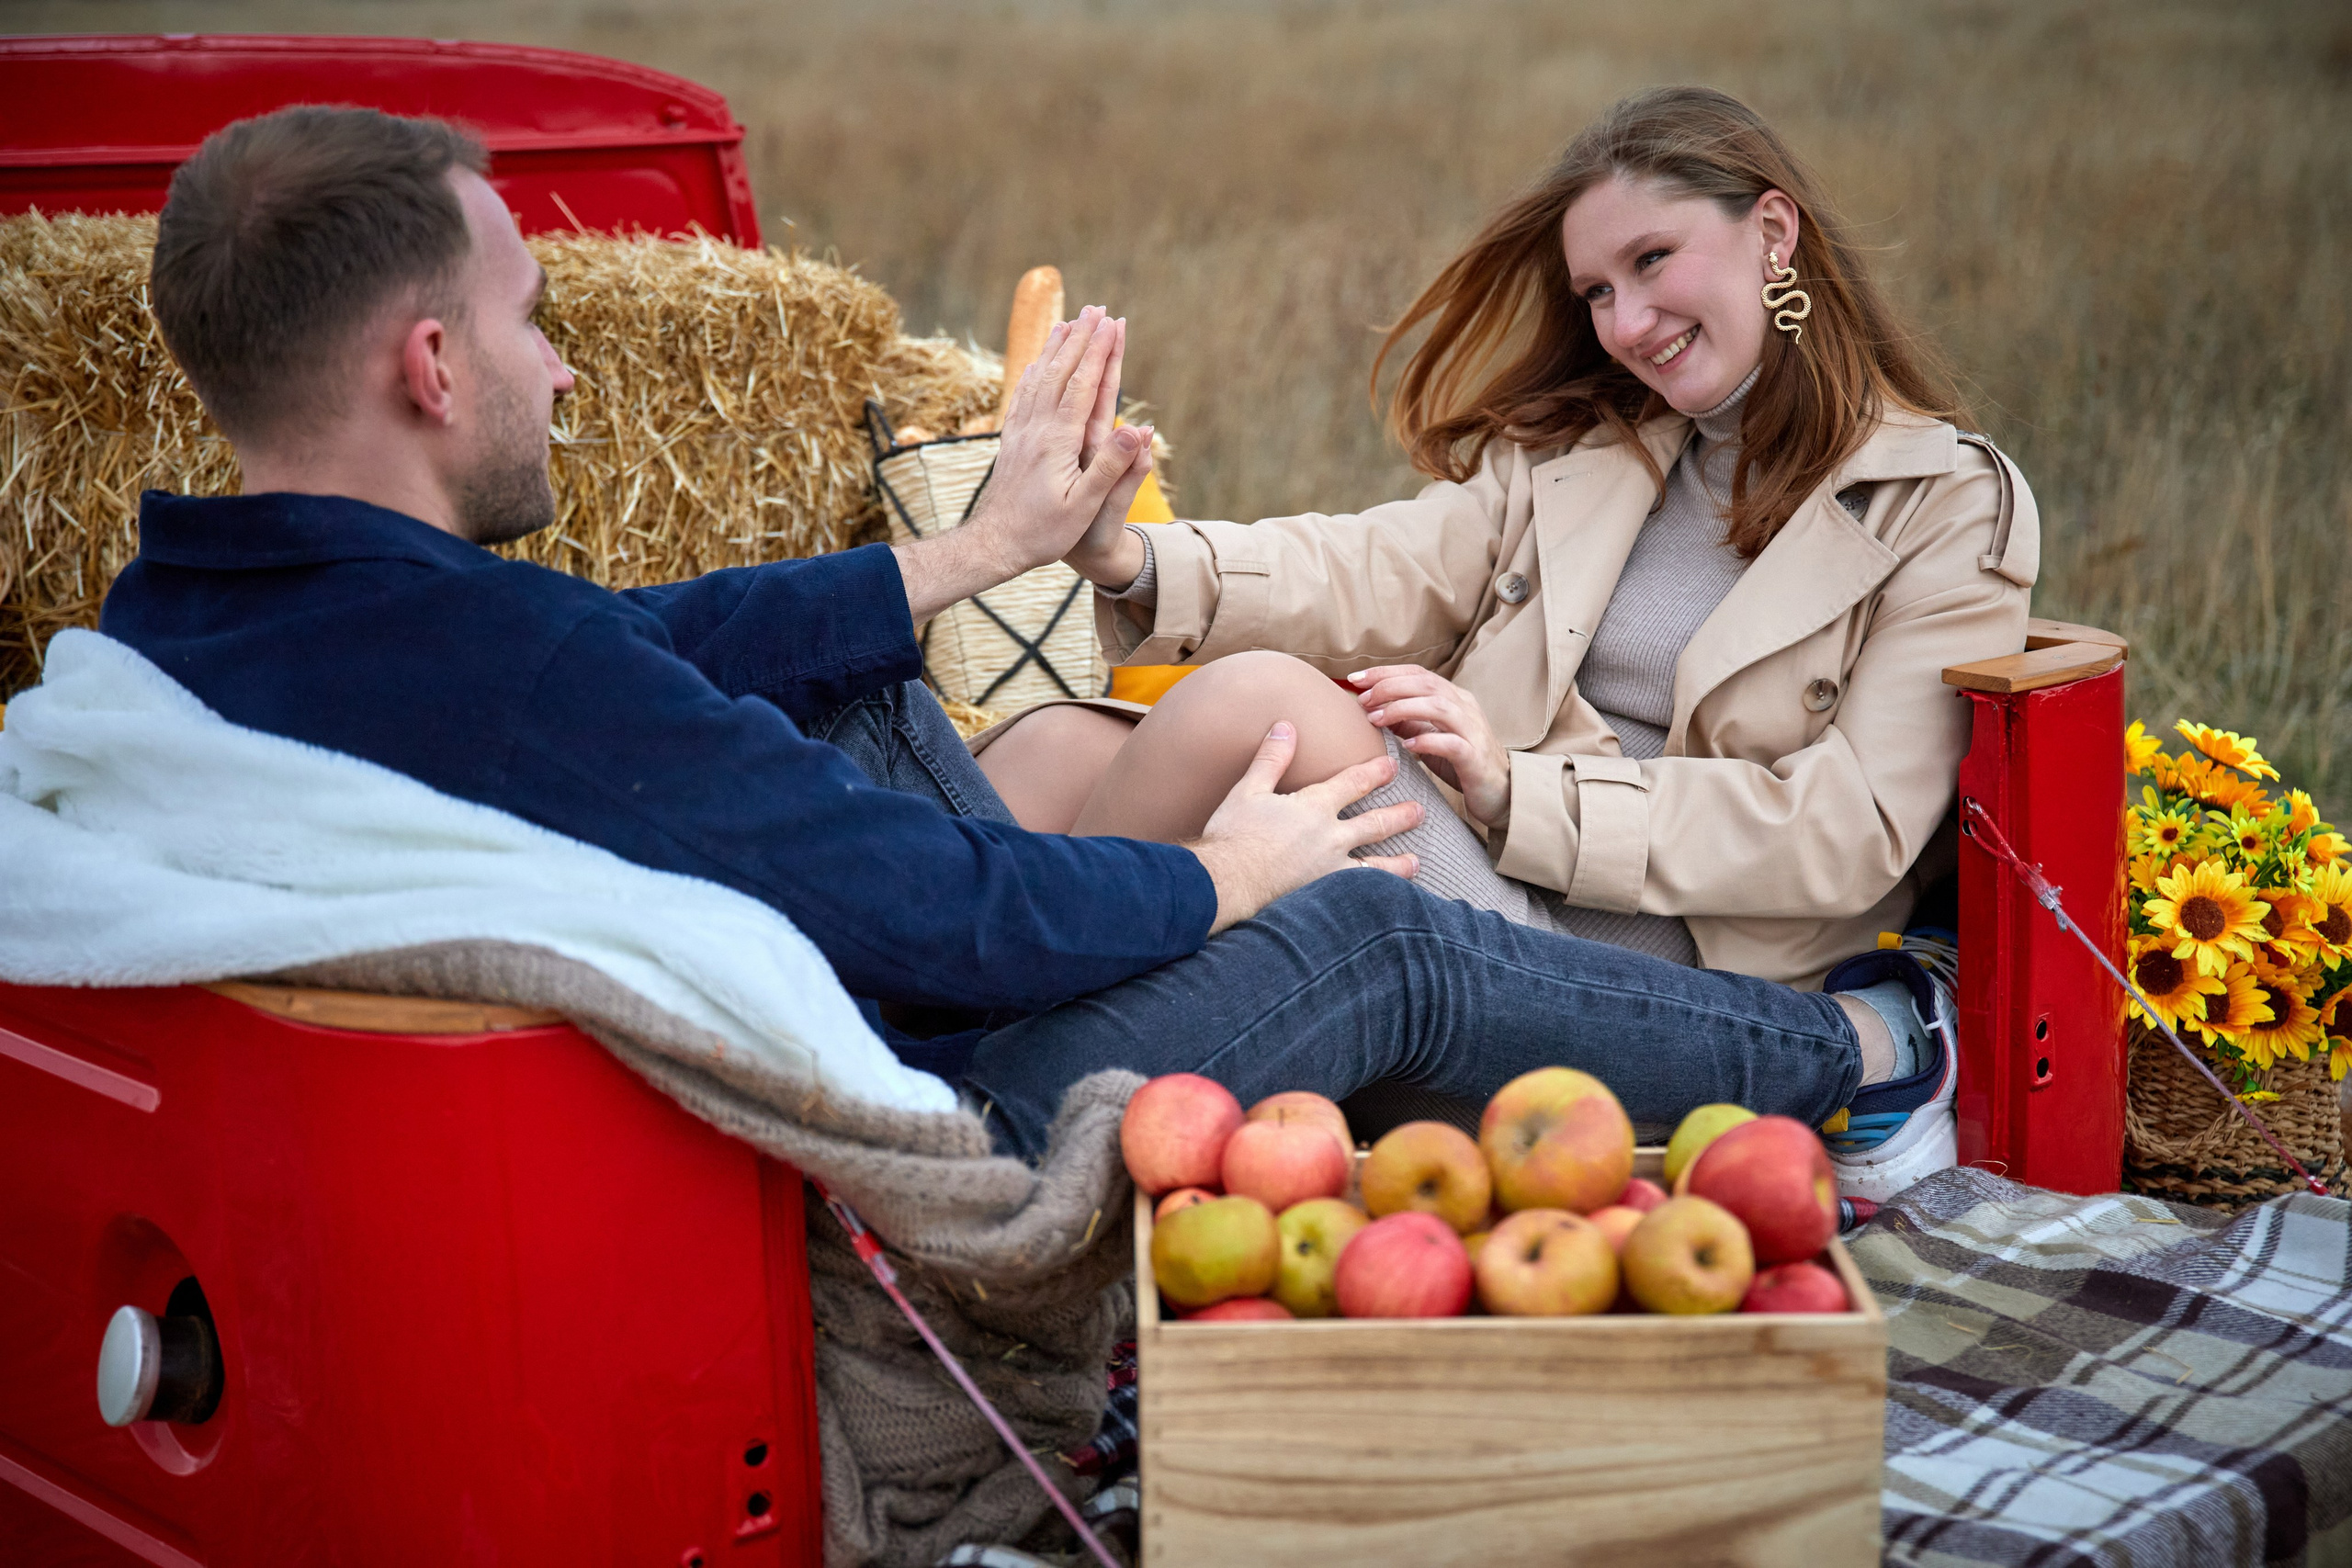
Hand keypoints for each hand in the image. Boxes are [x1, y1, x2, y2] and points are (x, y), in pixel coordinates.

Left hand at [890, 307, 1145, 623]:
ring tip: (1069, 322)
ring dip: (1056, 347)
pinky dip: (1035, 372)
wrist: (994, 544)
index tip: (1114, 323)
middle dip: (1080, 337)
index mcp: (1057, 440)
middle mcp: (1036, 428)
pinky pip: (1023, 395)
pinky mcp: (1011, 441)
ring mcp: (1020, 432)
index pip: (1083, 384)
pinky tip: (1038, 364)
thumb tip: (1136, 428)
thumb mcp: (1084, 506)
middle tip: (1096, 308)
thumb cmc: (1043, 532)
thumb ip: (1110, 466)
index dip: (1100, 351)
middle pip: (1061, 371)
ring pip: (1040, 377)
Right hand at [1186, 723, 1421, 932]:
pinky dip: (1380, 897)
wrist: (1227, 883)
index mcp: (1314, 807)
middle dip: (1400, 815)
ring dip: (1399, 863)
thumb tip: (1285, 726)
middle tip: (1420, 811)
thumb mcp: (1249, 790)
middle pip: (1375, 824)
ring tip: (1416, 861)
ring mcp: (1331, 871)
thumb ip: (1272, 758)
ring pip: (1376, 865)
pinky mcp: (1325, 898)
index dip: (1375, 772)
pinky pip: (1361, 896)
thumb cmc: (1233, 835)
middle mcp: (1330, 838)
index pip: (1354, 783)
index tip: (1392, 766)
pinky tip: (1390, 901)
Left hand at [1346, 666, 1510, 825]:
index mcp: (1454, 698)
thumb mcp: (1429, 737)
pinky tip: (1406, 746)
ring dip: (1402, 709)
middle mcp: (1465, 707)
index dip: (1385, 672)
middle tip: (1362, 699)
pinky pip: (1451, 743)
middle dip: (1389, 687)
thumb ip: (1406, 721)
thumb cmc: (1460, 763)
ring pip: (1438, 706)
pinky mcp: (1475, 757)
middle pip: (1425, 683)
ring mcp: (1473, 731)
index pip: (1417, 673)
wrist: (1500, 792)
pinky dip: (1426, 741)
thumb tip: (1371, 708)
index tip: (1354, 679)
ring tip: (1376, 719)